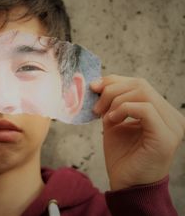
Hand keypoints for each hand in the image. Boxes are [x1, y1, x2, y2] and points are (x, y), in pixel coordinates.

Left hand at [90, 75, 184, 190]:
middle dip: (112, 90)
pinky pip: (145, 109)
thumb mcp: (114, 122)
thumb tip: (99, 83)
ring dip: (116, 101)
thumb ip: (112, 103)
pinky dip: (124, 110)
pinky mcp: (166, 136)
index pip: (140, 84)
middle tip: (96, 107)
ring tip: (104, 116)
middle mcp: (171, 117)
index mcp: (162, 112)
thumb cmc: (122, 156)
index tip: (93, 87)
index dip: (114, 81)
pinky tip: (112, 121)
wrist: (126, 184)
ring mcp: (172, 126)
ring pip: (143, 93)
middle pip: (140, 84)